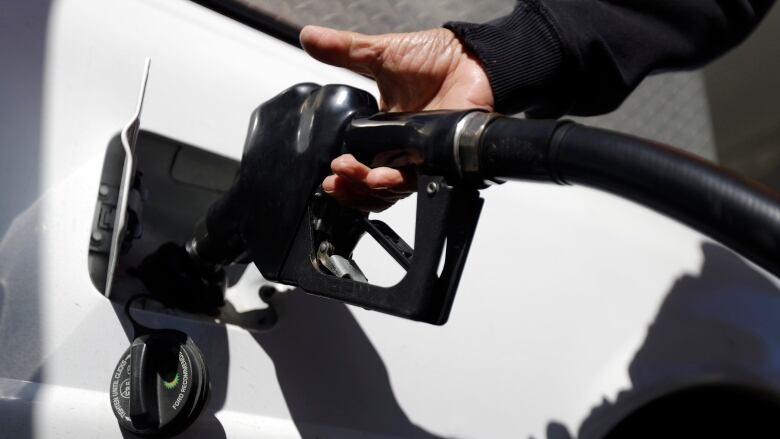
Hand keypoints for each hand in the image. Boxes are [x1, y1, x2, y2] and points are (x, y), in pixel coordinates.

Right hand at [300, 26, 492, 211]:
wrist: (471, 57)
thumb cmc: (434, 58)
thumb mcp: (379, 55)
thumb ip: (344, 51)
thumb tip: (310, 36)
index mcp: (382, 132)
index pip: (358, 164)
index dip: (343, 175)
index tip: (328, 172)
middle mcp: (399, 150)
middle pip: (370, 187)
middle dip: (350, 187)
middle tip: (337, 175)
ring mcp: (419, 158)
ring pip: (391, 190)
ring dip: (369, 188)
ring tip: (357, 175)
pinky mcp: (438, 160)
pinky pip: (417, 182)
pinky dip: (397, 182)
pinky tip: (382, 175)